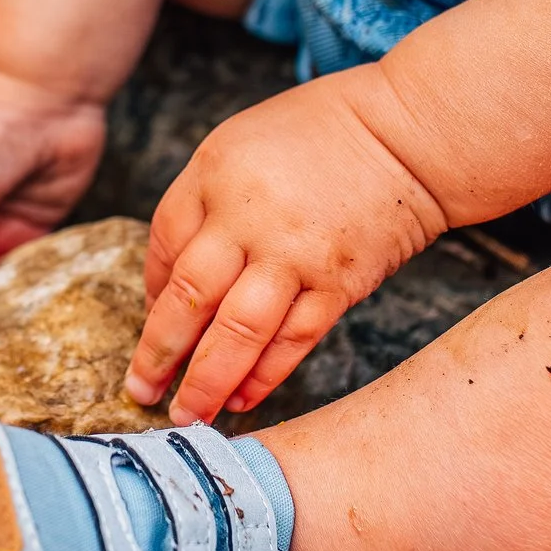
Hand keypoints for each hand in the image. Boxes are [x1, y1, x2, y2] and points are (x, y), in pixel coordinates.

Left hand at [128, 69, 446, 423]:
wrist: (407, 134)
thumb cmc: (318, 134)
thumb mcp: (240, 145)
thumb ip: (204, 205)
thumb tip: (174, 286)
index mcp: (214, 174)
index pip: (164, 246)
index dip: (152, 295)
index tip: (149, 328)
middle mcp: (247, 218)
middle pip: (189, 298)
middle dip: (160, 354)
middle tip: (143, 393)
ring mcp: (295, 254)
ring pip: (237, 333)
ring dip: (207, 382)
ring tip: (189, 416)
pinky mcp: (338, 283)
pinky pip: (292, 341)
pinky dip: (264, 375)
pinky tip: (243, 399)